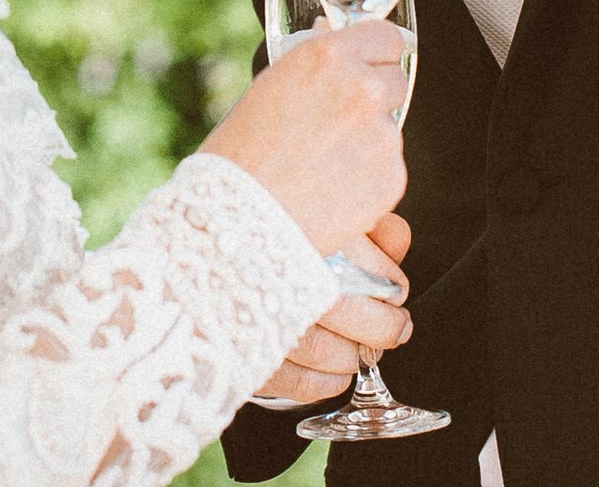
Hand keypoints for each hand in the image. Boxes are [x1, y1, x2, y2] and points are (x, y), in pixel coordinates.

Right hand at [201, 20, 408, 254]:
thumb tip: (334, 43)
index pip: (386, 37)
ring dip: (368, 140)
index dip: (375, 54)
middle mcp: (362, 88)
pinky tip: (332, 186)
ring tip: (323, 163)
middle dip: (373, 97)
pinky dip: (369, 177)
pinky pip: (389, 167)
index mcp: (328, 56)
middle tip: (338, 122)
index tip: (370, 65)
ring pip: (389, 127)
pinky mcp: (392, 176)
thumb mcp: (270, 87)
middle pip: (395, 79)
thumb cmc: (241, 156)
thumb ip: (314, 66)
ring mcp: (381, 134)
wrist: (239, 219)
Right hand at [256, 213, 412, 403]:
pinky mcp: (244, 354)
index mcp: (297, 228)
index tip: (395, 288)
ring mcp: (255, 317)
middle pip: (345, 309)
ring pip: (324, 351)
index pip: (366, 265)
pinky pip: (298, 382)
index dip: (390, 282)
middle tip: (394, 325)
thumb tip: (397, 240)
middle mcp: (273, 272)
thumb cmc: (269, 235)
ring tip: (361, 347)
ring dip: (354, 354)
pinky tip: (335, 369)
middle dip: (382, 325)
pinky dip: (326, 381)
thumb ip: (363, 226)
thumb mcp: (319, 216)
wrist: (200, 256)